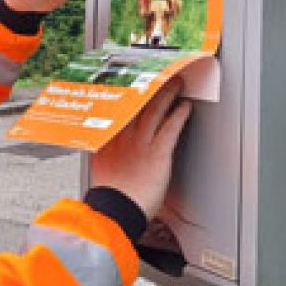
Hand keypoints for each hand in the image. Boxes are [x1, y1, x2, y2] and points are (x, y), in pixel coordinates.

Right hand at [91, 78, 192, 219]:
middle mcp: (123, 136)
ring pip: (155, 110)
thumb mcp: (100, 167)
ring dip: (167, 94)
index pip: (119, 108)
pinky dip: (179, 116)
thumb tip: (104, 140)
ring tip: (176, 83)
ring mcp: (140, 143)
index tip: (134, 82)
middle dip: (148, 87)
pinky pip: (170, 129)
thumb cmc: (110, 196)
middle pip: (136, 103)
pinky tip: (186, 107)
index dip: (129, 93)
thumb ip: (103, 150)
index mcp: (108, 138)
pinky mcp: (157, 154)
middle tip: (157, 74)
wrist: (115, 212)